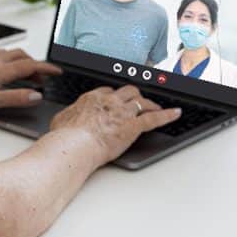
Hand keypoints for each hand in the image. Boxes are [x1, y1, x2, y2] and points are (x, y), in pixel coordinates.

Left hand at [0, 48, 62, 115]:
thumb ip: (14, 98)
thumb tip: (35, 96)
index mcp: (0, 71)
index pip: (29, 66)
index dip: (45, 68)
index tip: (57, 71)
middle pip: (21, 56)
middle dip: (36, 64)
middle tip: (43, 76)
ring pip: (9, 54)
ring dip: (22, 59)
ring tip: (28, 70)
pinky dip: (7, 58)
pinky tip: (3, 64)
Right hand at [50, 84, 181, 166]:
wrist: (74, 144)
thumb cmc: (65, 136)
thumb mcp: (61, 119)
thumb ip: (67, 116)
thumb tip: (64, 118)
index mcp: (92, 98)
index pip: (107, 92)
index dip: (114, 96)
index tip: (116, 101)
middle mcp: (109, 101)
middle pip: (127, 91)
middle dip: (133, 95)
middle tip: (137, 101)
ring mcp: (122, 112)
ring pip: (141, 101)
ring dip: (148, 104)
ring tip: (154, 107)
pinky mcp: (133, 126)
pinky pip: (154, 118)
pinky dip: (167, 115)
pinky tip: (175, 113)